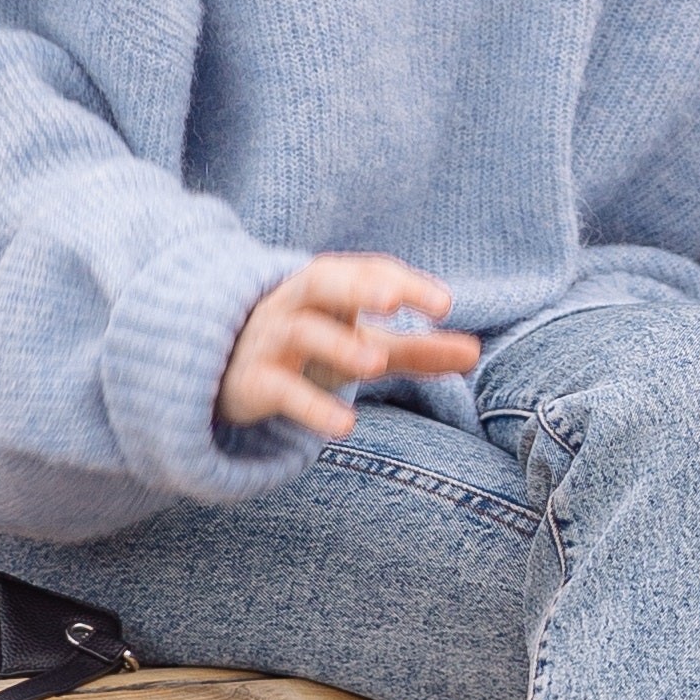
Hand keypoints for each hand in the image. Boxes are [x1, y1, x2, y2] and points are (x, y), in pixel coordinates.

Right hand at [217, 253, 482, 438]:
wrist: (223, 373)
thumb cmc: (309, 350)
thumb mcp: (362, 344)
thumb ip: (417, 349)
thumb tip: (476, 352)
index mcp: (328, 288)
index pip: (366, 272)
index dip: (404, 283)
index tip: (445, 304)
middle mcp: (295, 305)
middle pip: (322, 283)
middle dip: (357, 287)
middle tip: (394, 302)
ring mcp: (270, 342)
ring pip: (299, 332)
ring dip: (336, 344)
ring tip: (375, 363)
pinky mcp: (252, 383)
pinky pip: (279, 389)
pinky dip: (310, 407)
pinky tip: (345, 427)